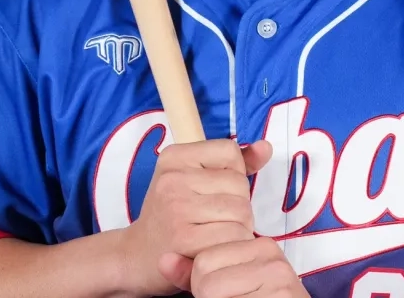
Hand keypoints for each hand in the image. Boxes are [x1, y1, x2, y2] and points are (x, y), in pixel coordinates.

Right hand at [125, 138, 272, 296]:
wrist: (139, 255)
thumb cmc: (173, 215)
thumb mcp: (196, 179)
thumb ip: (234, 164)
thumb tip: (265, 148)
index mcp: (174, 157)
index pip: (230, 152)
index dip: (232, 174)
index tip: (212, 190)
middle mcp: (172, 178)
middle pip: (239, 185)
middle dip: (237, 206)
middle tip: (213, 219)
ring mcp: (176, 208)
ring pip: (241, 212)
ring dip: (238, 228)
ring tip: (214, 233)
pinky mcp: (184, 239)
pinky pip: (234, 237)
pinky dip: (232, 247)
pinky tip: (214, 248)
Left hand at [158, 237, 310, 297]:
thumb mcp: (222, 286)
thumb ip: (192, 273)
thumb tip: (162, 259)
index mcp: (259, 244)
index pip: (204, 260)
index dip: (203, 285)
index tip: (227, 292)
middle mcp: (271, 255)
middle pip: (206, 277)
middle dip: (209, 296)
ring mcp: (279, 279)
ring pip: (212, 293)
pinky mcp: (280, 297)